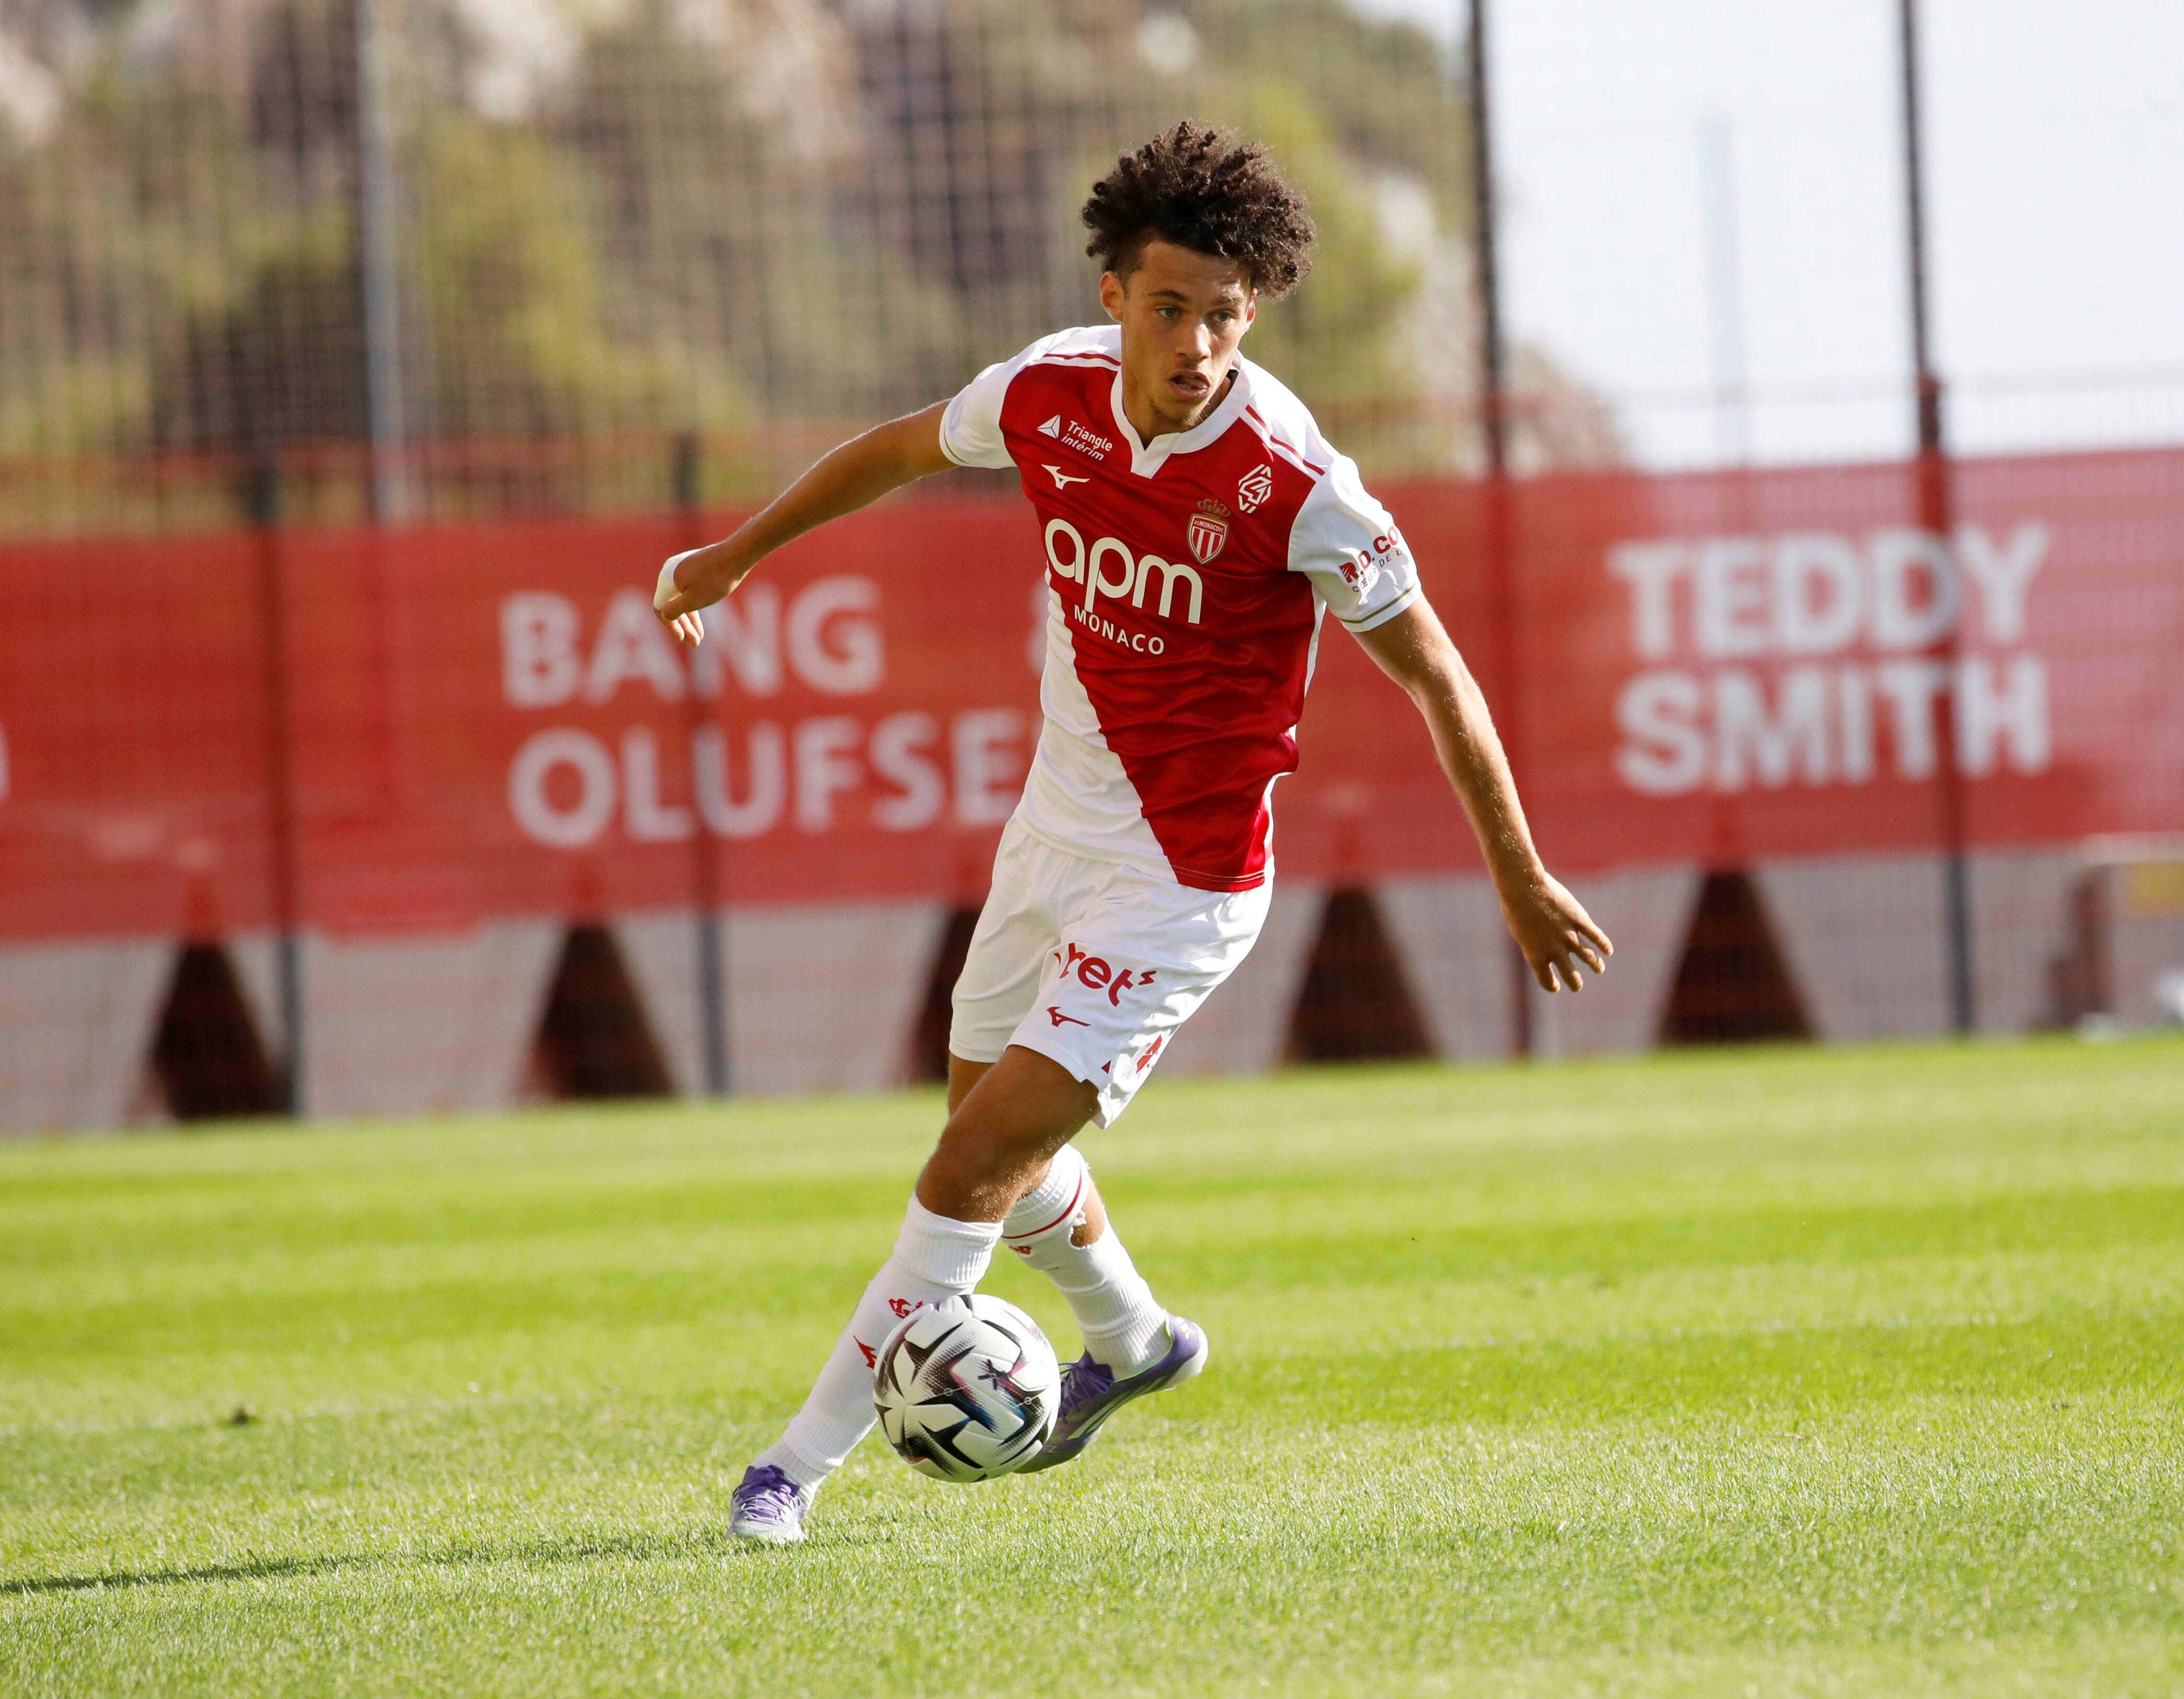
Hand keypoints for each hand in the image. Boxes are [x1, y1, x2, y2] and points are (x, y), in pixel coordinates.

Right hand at [654, 545, 743, 647]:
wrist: (737, 555)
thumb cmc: (716, 579)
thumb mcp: (693, 600)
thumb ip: (674, 610)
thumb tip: (664, 613)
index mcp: (666, 579)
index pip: (660, 609)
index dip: (670, 627)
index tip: (682, 640)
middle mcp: (670, 570)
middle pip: (672, 604)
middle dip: (684, 626)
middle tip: (695, 643)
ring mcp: (683, 566)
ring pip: (682, 597)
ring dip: (690, 619)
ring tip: (700, 636)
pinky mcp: (695, 565)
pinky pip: (690, 588)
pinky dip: (695, 604)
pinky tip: (704, 616)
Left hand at [1497, 867, 1612, 992]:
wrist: (1524, 888)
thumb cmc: (1515, 908)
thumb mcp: (1519, 931)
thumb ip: (1534, 943)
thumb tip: (1544, 948)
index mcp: (1536, 956)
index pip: (1546, 980)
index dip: (1552, 985)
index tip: (1555, 987)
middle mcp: (1554, 951)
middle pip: (1570, 975)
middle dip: (1575, 983)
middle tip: (1577, 986)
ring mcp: (1569, 936)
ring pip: (1588, 957)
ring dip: (1595, 965)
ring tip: (1599, 969)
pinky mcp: (1579, 920)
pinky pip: (1595, 936)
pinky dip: (1604, 944)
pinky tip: (1608, 950)